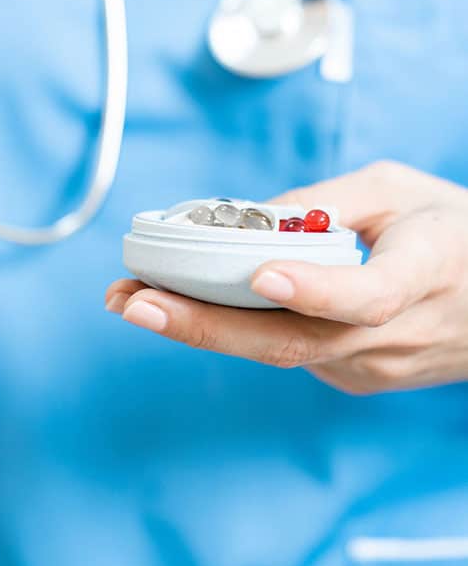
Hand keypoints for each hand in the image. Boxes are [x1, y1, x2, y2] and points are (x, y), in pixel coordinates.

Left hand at [105, 162, 467, 394]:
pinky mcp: (349, 376)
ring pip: (275, 352)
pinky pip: (282, 349)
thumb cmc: (449, 231)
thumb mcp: (398, 190)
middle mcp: (394, 335)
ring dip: (198, 325)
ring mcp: (370, 366)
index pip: (367, 296)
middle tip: (134, 301)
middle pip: (294, 342)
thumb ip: (328, 201)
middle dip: (203, 324)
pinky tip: (177, 304)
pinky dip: (227, 327)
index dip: (313, 290)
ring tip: (130, 296)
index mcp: (425, 274)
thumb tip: (249, 219)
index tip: (262, 276)